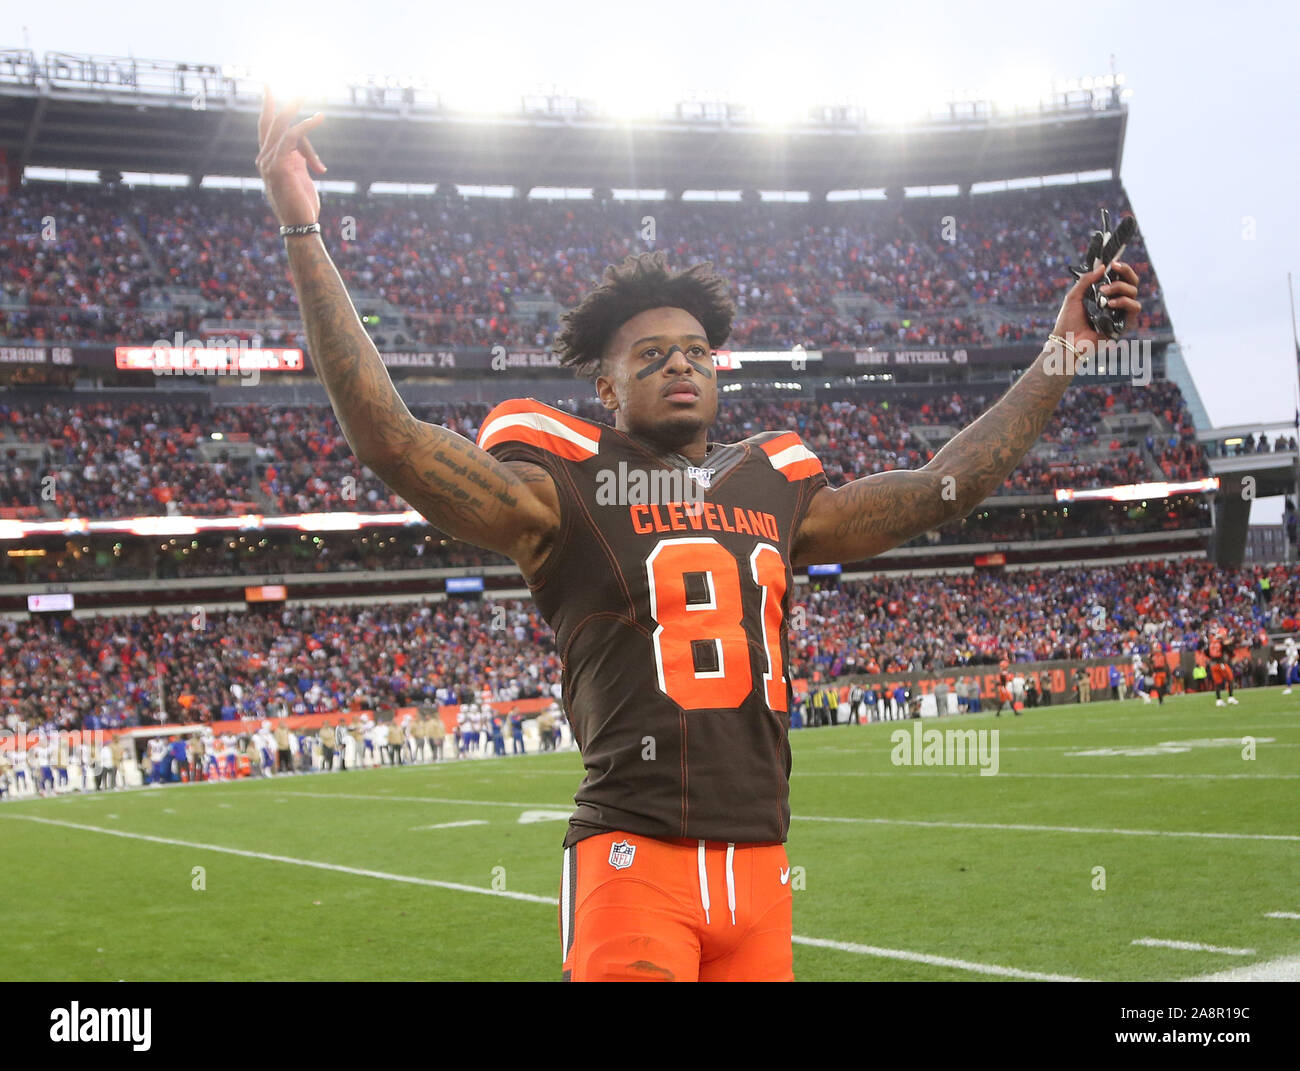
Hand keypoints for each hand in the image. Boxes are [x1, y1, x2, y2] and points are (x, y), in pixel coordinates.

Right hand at [256, 86, 326, 227]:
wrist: (299, 227)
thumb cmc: (303, 206)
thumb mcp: (301, 178)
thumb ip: (299, 161)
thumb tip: (304, 152)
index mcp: (268, 160)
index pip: (266, 129)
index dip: (268, 109)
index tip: (269, 90)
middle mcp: (263, 158)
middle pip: (267, 122)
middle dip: (270, 99)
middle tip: (272, 77)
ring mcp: (268, 162)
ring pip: (280, 126)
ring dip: (293, 106)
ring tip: (304, 89)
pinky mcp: (279, 166)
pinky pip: (293, 138)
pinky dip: (307, 126)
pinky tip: (319, 117)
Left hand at [1051, 258, 1140, 347]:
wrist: (1066, 340)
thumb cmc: (1068, 321)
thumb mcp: (1074, 296)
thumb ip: (1086, 280)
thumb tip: (1102, 266)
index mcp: (1106, 295)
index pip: (1121, 278)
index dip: (1122, 268)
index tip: (1113, 263)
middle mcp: (1116, 302)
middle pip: (1132, 283)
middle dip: (1125, 272)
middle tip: (1114, 268)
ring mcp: (1121, 313)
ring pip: (1134, 293)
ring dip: (1120, 287)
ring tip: (1104, 292)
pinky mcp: (1124, 325)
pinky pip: (1134, 308)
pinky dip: (1123, 302)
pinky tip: (1110, 304)